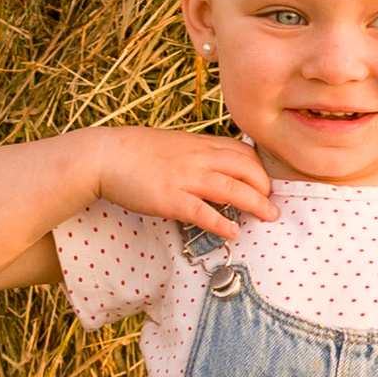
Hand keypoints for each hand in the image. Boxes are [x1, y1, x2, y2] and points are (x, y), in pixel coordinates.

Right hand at [88, 126, 277, 242]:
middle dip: (264, 186)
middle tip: (272, 203)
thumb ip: (198, 154)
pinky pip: (201, 211)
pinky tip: (233, 232)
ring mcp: (184, 177)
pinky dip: (220, 222)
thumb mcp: (175, 145)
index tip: (267, 184)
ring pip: (231, 188)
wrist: (105, 155)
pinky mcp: (168, 198)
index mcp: (200, 144)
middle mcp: (197, 158)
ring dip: (255, 203)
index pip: (243, 152)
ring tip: (269, 216)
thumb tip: (218, 167)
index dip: (260, 168)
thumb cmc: (137, 152)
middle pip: (246, 167)